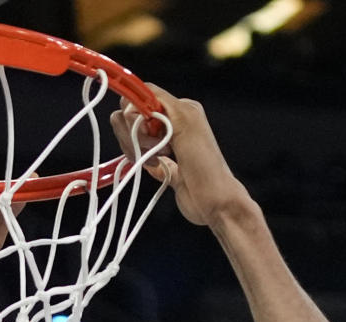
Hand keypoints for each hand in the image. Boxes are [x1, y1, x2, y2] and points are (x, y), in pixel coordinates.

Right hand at [110, 86, 252, 226]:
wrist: (214, 202)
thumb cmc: (205, 164)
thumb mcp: (185, 122)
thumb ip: (160, 103)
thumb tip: (134, 96)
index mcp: (180, 109)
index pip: (142, 96)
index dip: (136, 111)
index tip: (144, 127)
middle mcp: (171, 123)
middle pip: (132, 117)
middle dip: (136, 133)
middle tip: (155, 147)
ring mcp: (164, 144)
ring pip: (132, 137)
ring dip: (139, 149)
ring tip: (159, 160)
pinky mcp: (160, 164)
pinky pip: (138, 156)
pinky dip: (142, 161)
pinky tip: (158, 167)